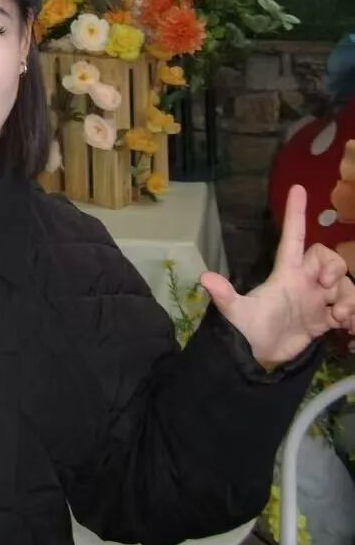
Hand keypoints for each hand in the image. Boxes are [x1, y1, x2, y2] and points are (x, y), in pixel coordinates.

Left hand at [200, 185, 354, 367]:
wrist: (258, 356)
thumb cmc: (247, 329)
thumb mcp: (237, 312)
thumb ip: (225, 296)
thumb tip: (204, 278)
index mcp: (286, 272)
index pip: (293, 237)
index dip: (295, 213)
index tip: (298, 188)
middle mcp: (304, 280)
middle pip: (329, 259)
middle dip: (337, 269)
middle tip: (327, 288)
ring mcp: (316, 299)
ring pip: (345, 285)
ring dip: (350, 299)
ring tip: (343, 318)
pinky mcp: (325, 317)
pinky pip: (350, 308)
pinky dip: (354, 316)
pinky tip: (349, 328)